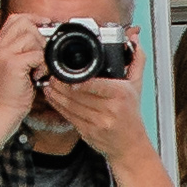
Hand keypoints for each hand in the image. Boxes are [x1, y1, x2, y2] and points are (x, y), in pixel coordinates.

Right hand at [0, 11, 45, 144]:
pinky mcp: (13, 63)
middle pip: (25, 25)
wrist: (5, 110)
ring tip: (37, 69)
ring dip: (41, 53)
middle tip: (39, 57)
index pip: (15, 19)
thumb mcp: (15, 64)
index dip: (32, 18)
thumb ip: (23, 49)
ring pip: (32, 37)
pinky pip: (37, 54)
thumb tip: (41, 35)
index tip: (44, 23)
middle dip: (39, 38)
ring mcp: (4, 54)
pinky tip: (37, 75)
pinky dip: (42, 65)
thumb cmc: (12, 91)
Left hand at [43, 53, 157, 170]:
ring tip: (49, 84)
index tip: (67, 74)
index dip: (78, 81)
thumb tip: (134, 40)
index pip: (95, 85)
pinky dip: (58, 106)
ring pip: (71, 106)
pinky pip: (69, 117)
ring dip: (57, 95)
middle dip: (62, 85)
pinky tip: (53, 98)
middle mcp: (110, 109)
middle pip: (79, 95)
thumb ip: (136, 60)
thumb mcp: (137, 86)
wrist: (131, 146)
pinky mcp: (88, 132)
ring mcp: (98, 122)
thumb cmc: (132, 115)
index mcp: (121, 94)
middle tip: (52, 75)